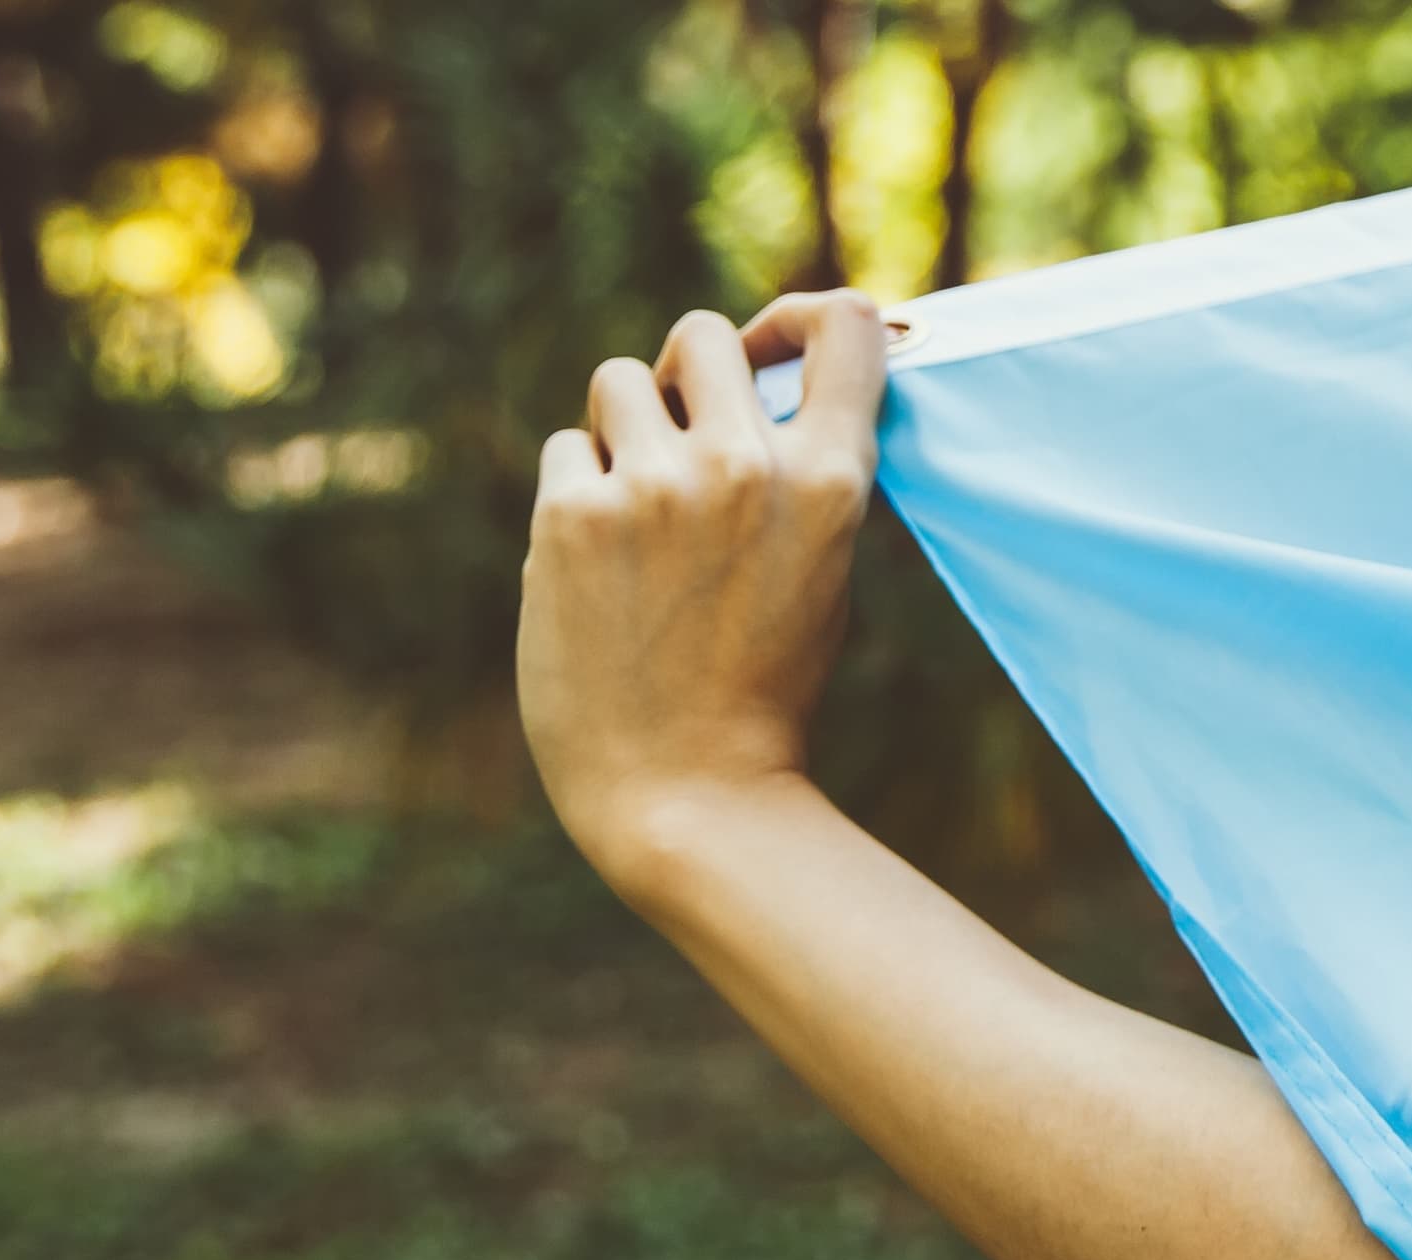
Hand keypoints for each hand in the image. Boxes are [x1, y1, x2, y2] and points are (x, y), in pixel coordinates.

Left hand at [516, 291, 889, 901]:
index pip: (844, 326)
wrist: (688, 792)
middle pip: (703, 333)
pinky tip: (603, 567)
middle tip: (686, 439)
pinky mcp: (572, 514)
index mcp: (833, 484)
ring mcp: (655, 486)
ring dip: (624, 429)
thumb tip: (759, 379)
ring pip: (620, 380)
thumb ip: (800, 472)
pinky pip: (567, 449)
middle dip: (690, 376)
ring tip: (640, 513)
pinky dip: (579, 493)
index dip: (804, 316)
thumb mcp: (821, 568)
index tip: (782, 345)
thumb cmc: (762, 688)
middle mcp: (749, 466)